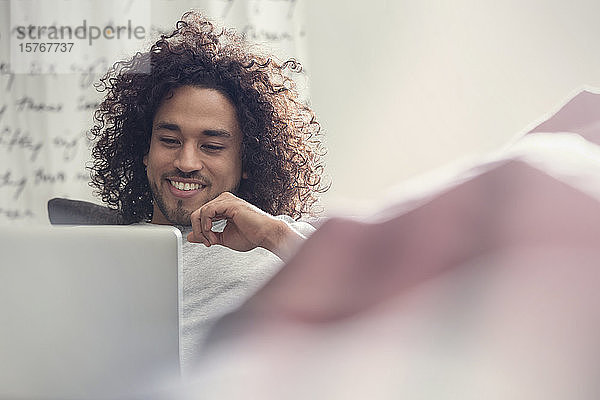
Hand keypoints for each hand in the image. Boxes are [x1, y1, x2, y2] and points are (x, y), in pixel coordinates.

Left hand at [187, 192, 304, 258]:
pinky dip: (206, 224)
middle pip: (197, 213)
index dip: (201, 231)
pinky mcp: (228, 203)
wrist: (265, 235)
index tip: (209, 243)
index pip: (201, 216)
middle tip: (209, 242)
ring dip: (203, 230)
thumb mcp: (223, 238)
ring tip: (213, 240)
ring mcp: (225, 200)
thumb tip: (191, 237)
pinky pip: (207, 211)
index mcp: (222, 208)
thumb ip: (207, 235)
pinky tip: (212, 232)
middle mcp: (223, 201)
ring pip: (200, 212)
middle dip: (199, 231)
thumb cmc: (251, 236)